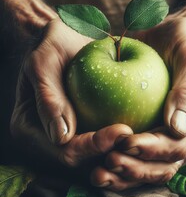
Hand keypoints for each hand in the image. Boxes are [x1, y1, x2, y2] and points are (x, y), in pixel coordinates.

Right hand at [10, 19, 132, 165]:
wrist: (65, 37)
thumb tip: (61, 137)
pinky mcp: (85, 124)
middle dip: (110, 151)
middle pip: (82, 159)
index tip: (122, 131)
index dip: (92, 147)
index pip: (63, 150)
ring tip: (144, 135)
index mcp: (31, 128)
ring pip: (96, 154)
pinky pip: (103, 137)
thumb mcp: (42, 62)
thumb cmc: (51, 45)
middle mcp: (49, 137)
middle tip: (138, 136)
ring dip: (120, 148)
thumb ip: (48, 98)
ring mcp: (68, 132)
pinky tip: (140, 127)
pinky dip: (121, 137)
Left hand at [90, 0, 185, 189]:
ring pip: (147, 167)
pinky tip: (96, 162)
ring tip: (99, 172)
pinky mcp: (146, 130)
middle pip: (162, 165)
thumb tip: (178, 129)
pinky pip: (133, 153)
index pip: (178, 146)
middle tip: (109, 161)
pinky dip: (118, 161)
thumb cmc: (183, 44)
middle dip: (136, 168)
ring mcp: (164, 135)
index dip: (153, 150)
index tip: (126, 142)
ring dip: (124, 174)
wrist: (168, 38)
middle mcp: (183, 134)